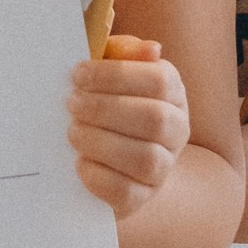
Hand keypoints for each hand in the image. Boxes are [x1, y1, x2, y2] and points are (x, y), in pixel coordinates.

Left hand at [69, 37, 191, 217]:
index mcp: (172, 93)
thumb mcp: (109, 72)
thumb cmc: (104, 103)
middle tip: (71, 104)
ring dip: (102, 143)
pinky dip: (99, 177)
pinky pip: (127, 192)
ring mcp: (162, 168)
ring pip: (146, 159)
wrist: (107, 159)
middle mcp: (175, 130)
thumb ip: (120, 53)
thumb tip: (149, 49)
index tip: (78, 75)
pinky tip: (80, 164)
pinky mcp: (141, 198)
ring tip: (73, 133)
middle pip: (155, 119)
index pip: (159, 80)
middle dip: (106, 109)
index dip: (116, 76)